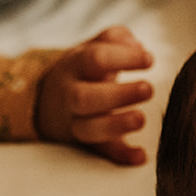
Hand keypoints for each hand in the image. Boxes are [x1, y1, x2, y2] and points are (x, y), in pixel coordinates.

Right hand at [36, 26, 154, 165]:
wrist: (45, 101)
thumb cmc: (82, 70)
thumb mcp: (92, 47)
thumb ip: (114, 39)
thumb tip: (136, 45)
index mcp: (75, 65)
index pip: (95, 58)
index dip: (122, 57)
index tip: (149, 59)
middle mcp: (71, 94)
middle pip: (86, 97)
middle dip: (118, 95)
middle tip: (149, 88)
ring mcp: (75, 121)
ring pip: (89, 128)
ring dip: (116, 125)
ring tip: (141, 119)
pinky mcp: (84, 142)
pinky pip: (100, 151)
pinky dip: (121, 155)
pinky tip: (141, 156)